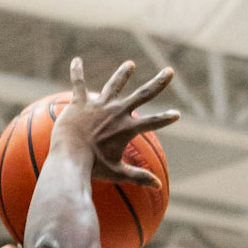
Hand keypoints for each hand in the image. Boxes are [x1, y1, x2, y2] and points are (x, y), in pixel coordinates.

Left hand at [50, 57, 178, 185]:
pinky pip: (78, 84)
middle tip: (169, 71)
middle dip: (158, 82)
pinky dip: (77, 72)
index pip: (153, 122)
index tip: (177, 114)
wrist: (69, 157)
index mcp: (127, 128)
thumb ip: (139, 177)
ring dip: (123, 74)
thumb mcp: (117, 173)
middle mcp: (116, 112)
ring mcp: (98, 105)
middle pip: (142, 94)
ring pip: (114, 85)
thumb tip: (159, 186)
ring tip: (130, 64)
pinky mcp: (80, 102)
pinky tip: (76, 60)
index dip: (166, 119)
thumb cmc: (92, 168)